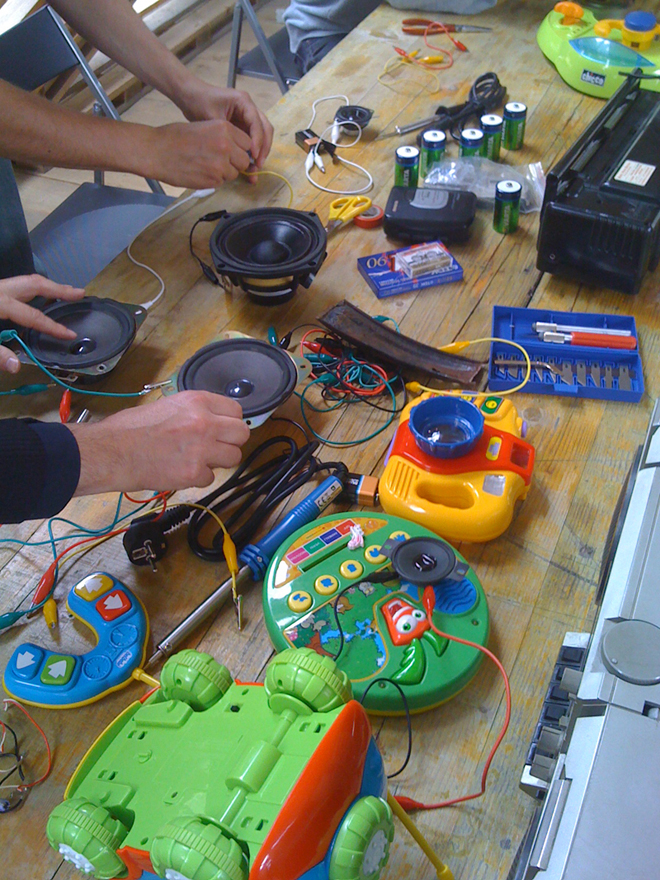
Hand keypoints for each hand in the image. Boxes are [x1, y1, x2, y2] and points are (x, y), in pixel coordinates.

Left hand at [0, 275, 84, 373]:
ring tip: (67, 292)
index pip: (32, 316)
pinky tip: (41, 297)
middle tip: (80, 294)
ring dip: (48, 287)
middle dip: (58, 288)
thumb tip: (15, 366)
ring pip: (26, 281)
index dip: (52, 326)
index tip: (70, 334)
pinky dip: (34, 290)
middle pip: (34, 284)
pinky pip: (18, 286)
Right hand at [70, 391, 250, 494]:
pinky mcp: (194, 472)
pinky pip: (211, 478)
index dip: (229, 422)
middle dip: (231, 442)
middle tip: (215, 447)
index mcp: (197, 401)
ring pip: (233, 458)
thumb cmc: (130, 428)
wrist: (111, 451)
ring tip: (197, 460)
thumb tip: (212, 419)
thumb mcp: (167, 405)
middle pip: (242, 434)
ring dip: (218, 461)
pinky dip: (198, 478)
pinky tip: (181, 471)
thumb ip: (194, 411)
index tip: (222, 429)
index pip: (236, 411)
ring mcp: (201, 449)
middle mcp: (204, 422)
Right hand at [147, 118, 255, 187]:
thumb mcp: (203, 127)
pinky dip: (214, 180)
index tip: (233, 152)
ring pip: (234, 173)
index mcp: (224, 128)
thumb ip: (222, 137)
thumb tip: (236, 149)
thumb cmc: (175, 137)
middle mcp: (226, 145)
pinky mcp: (214, 180)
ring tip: (206, 166)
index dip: (240, 149)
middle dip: (235, 162)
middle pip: (244, 160)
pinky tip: (200, 172)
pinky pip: (222, 182)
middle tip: (220, 161)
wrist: (157, 151)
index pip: (247, 143)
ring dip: (225, 172)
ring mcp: (221, 164)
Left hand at [176, 80, 273, 168]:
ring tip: (256, 167)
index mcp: (244, 102)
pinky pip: (252, 139)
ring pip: (261, 135)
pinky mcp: (241, 125)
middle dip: (264, 147)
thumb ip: (227, 134)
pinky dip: (252, 151)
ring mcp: (246, 117)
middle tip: (259, 165)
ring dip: (261, 151)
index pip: (257, 123)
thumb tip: (242, 153)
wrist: (190, 96)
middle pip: (265, 129)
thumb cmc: (199, 102)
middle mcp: (249, 109)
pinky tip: (249, 164)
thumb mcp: (212, 117)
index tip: (253, 157)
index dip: (258, 141)